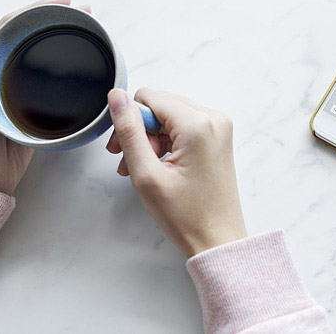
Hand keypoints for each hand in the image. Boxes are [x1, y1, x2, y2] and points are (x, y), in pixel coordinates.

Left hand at [0, 0, 92, 193]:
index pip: (11, 29)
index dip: (35, 10)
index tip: (62, 2)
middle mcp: (6, 74)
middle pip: (32, 38)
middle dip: (57, 20)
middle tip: (84, 12)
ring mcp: (23, 90)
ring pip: (44, 56)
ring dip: (64, 39)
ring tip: (90, 29)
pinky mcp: (38, 107)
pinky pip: (54, 80)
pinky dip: (67, 67)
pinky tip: (84, 64)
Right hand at [106, 88, 246, 256]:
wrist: (218, 238)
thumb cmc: (186, 215)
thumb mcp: (146, 174)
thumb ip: (129, 131)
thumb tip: (117, 97)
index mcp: (198, 124)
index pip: (149, 98)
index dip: (130, 121)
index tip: (123, 150)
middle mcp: (213, 118)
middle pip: (160, 105)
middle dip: (140, 131)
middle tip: (130, 162)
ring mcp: (219, 127)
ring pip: (170, 116)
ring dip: (151, 138)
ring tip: (144, 169)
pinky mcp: (218, 136)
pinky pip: (183, 126)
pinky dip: (167, 142)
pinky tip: (159, 165)